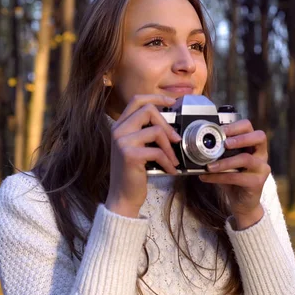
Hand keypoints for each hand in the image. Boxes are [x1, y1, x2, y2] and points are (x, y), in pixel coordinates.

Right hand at [106, 95, 181, 217]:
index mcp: (120, 126)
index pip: (137, 100)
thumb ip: (147, 134)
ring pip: (155, 130)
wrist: (123, 197)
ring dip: (170, 147)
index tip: (172, 102)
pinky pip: (157, 151)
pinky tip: (171, 170)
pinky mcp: (130, 154)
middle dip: (167, 124)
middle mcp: (118, 130)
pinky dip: (168, 161)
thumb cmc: (133, 173)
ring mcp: (122, 142)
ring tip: (174, 159)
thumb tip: (171, 126)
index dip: (156, 97)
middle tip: (175, 139)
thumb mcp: (138, 148)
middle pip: (147, 110)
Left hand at [198, 119, 269, 229]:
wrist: (242, 203)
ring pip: (245, 159)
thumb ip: (218, 152)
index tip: (221, 129)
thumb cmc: (233, 179)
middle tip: (224, 143)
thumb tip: (198, 143)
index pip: (250, 127)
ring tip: (209, 166)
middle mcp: (261, 154)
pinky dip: (220, 177)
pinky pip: (238, 177)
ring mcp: (262, 168)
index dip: (236, 126)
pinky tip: (207, 177)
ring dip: (225, 162)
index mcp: (253, 145)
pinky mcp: (258, 182)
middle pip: (259, 137)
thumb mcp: (225, 162)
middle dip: (240, 138)